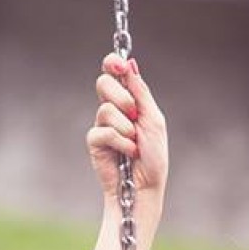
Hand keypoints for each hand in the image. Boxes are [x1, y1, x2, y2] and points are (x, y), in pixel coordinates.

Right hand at [87, 53, 168, 201]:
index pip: (114, 73)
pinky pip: (103, 131)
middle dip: (121, 97)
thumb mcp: (153, 120)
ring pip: (105, 109)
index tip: (119, 64)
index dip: (113, 63)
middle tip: (134, 114)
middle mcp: (113, 110)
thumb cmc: (154, 157)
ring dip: (125, 127)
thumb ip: (141, 93)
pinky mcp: (95, 143)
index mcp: (129, 100)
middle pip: (103, 83)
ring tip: (135, 143)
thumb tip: (130, 65)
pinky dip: (120, 142)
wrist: (145, 186)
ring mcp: (102, 125)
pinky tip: (127, 154)